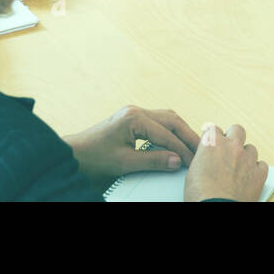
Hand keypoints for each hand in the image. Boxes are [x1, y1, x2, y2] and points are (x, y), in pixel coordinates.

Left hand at [64, 106, 201, 187]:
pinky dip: (170, 131)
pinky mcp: (131, 119)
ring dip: (181, 131)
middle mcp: (135, 111)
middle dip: (187, 135)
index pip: (166, 133)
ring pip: (167, 118)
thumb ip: (152, 161)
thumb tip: (177, 161)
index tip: (193, 161)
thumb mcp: (124, 163)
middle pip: (171, 119)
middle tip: (201, 151)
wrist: (72, 155)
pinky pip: (158, 122)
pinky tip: (176, 141)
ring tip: (193, 146)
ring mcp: (133, 113)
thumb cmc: (93, 158)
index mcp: (133, 118)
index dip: (182, 149)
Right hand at [184, 124, 268, 201]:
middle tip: (228, 150)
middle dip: (233, 137)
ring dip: (245, 156)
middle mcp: (231, 146)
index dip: (213, 138)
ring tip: (239, 169)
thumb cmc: (200, 195)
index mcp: (212, 143)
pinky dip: (257, 170)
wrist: (215, 208)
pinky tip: (249, 177)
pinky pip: (262, 165)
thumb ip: (203, 158)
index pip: (214, 129)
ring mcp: (247, 158)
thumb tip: (207, 158)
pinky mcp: (259, 173)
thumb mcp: (192, 171)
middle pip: (237, 130)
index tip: (213, 143)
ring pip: (251, 148)